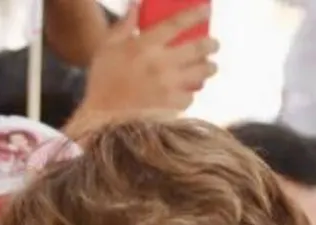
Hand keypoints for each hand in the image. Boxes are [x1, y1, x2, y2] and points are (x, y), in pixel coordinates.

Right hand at [69, 2, 217, 132]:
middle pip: (198, 48)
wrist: (101, 122)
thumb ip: (123, 26)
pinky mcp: (170, 107)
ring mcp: (168, 86)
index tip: (206, 10)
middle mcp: (160, 63)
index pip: (177, 24)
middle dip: (211, 44)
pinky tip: (188, 93)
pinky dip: (190, 94)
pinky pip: (190, 97)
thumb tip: (136, 5)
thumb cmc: (102, 84)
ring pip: (201, 73)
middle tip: (214, 45)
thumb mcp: (106, 49)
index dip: (195, 14)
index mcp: (144, 46)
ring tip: (209, 67)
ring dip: (209, 68)